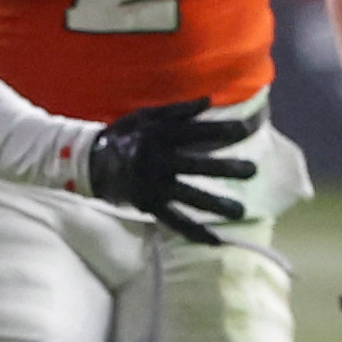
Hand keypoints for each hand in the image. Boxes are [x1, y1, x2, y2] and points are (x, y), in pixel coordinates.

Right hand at [81, 96, 258, 246]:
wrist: (89, 163)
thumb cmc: (122, 136)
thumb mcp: (144, 116)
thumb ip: (177, 110)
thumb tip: (208, 101)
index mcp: (159, 136)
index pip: (196, 132)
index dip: (221, 131)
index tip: (246, 131)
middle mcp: (159, 161)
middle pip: (197, 165)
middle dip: (226, 168)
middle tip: (252, 170)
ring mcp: (154, 185)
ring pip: (189, 195)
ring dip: (216, 203)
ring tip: (240, 211)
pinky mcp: (149, 204)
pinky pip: (175, 220)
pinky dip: (194, 231)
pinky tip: (215, 240)